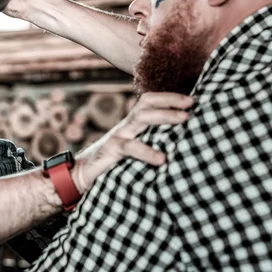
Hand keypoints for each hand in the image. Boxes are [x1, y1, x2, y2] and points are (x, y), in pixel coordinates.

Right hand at [71, 92, 192, 192]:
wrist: (80, 175)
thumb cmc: (112, 165)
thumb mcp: (133, 152)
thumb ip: (150, 145)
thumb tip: (181, 148)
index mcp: (131, 126)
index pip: (148, 102)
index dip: (168, 97)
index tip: (192, 100)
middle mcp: (125, 127)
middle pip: (146, 104)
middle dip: (170, 101)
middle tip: (191, 104)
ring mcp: (117, 137)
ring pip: (140, 118)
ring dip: (164, 116)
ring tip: (184, 119)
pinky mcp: (110, 152)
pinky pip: (129, 147)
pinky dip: (147, 151)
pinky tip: (162, 159)